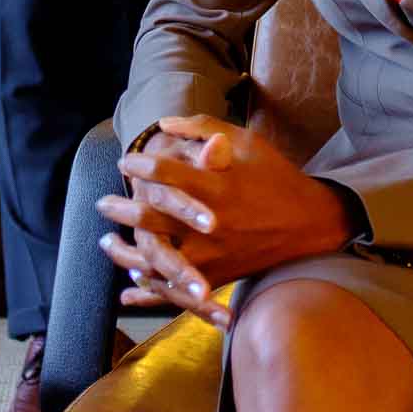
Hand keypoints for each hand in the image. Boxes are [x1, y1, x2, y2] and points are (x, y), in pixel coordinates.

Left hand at [95, 115, 357, 329]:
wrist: (309, 223)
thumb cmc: (274, 176)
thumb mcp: (246, 142)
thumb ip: (204, 129)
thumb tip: (165, 123)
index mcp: (216, 186)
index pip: (164, 174)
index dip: (139, 165)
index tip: (126, 162)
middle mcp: (209, 223)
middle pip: (151, 217)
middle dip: (121, 208)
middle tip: (103, 202)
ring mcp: (212, 254)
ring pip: (156, 259)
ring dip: (126, 252)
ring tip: (107, 241)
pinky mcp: (218, 276)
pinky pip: (176, 288)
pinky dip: (151, 288)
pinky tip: (132, 281)